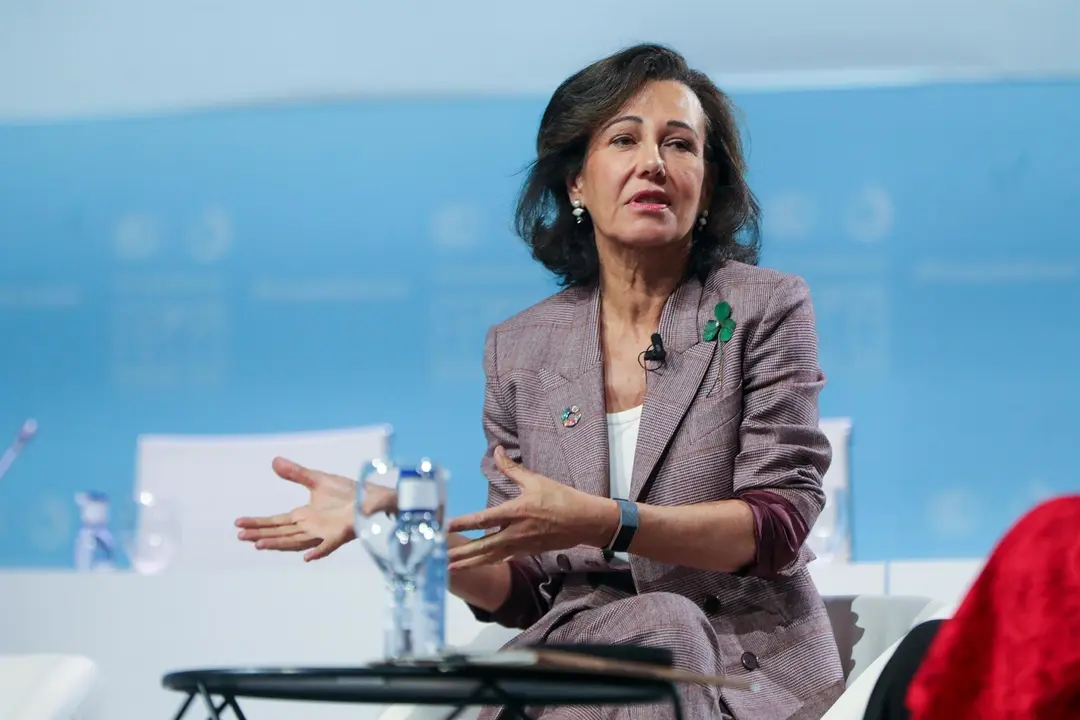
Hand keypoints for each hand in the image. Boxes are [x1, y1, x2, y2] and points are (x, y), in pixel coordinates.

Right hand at [234, 457, 396, 561]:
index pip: (276, 522)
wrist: (371, 496)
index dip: (258, 523)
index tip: (238, 524)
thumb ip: (296, 473)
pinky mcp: (342, 534)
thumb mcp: (317, 480)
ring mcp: (325, 532)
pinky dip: (318, 551)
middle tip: (240, 535)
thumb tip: (274, 461)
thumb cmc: (347, 492)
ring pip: (297, 541)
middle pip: (281, 533)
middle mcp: (311, 527)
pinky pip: (329, 545)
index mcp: (304, 516)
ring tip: (258, 545)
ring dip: (279, 543)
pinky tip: (306, 557)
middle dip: (260, 534)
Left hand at [445, 446, 617, 569]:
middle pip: (482, 545)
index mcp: (515, 512)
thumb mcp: (535, 480)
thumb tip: (496, 450)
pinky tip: (478, 565)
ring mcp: (522, 545)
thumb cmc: (561, 498)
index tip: (445, 526)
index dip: (462, 523)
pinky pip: (504, 559)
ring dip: (470, 562)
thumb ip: (511, 468)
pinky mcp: (528, 552)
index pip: (482, 520)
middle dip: (461, 552)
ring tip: (451, 568)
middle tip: (441, 557)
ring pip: (491, 556)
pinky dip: (489, 562)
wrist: (584, 521)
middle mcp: (515, 532)